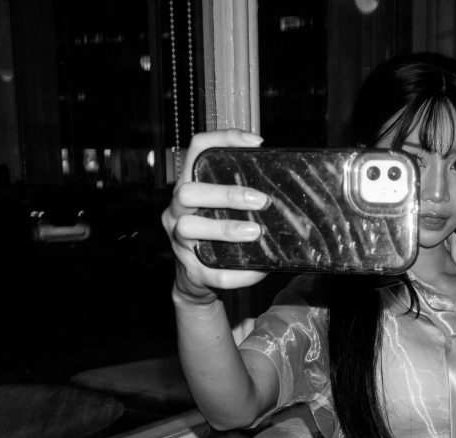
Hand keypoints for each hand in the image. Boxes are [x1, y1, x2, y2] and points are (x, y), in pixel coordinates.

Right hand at [162, 129, 270, 303]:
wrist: (195, 280)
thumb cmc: (213, 237)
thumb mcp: (219, 210)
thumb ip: (237, 194)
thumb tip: (280, 181)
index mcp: (186, 189)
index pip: (195, 150)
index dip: (222, 139)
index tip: (256, 143)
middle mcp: (176, 212)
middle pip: (187, 192)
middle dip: (224, 194)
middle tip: (259, 200)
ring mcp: (179, 242)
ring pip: (191, 228)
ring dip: (225, 229)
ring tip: (256, 232)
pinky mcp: (192, 271)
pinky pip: (214, 273)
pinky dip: (240, 273)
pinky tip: (260, 269)